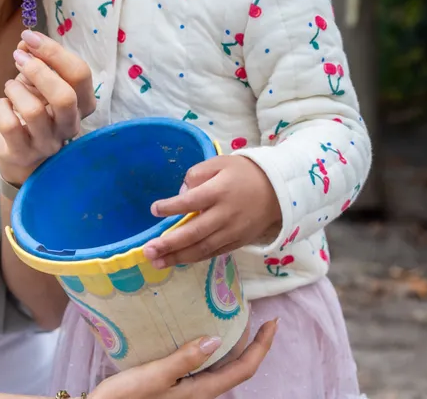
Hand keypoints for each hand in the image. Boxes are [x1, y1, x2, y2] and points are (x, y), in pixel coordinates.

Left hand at [0, 30, 94, 185]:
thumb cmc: (35, 107)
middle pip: (64, 96)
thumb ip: (36, 60)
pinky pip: (9, 125)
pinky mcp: (23, 153)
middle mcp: (70, 126)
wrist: (21, 150)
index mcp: (83, 104)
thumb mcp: (39, 81)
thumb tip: (26, 41)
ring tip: (10, 87)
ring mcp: (47, 143)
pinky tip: (3, 106)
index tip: (30, 36)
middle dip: (38, 70)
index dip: (54, 51)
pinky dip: (0, 107)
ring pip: (33, 111)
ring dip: (15, 89)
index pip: (80, 74)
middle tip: (19, 57)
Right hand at [90, 319, 277, 398]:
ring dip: (231, 343)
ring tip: (229, 316)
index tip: (272, 322)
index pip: (244, 368)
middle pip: (237, 367)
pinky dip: (210, 348)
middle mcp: (200, 392)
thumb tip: (217, 339)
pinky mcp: (176, 386)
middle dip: (251, 341)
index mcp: (202, 391)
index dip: (263, 346)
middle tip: (252, 312)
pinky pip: (203, 365)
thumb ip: (186, 357)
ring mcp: (189, 390)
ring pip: (221, 366)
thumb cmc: (127, 398)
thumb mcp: (155, 374)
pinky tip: (198, 333)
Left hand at [141, 156, 281, 268]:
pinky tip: (178, 260)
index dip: (171, 207)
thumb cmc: (244, 173)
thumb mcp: (220, 163)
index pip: (191, 202)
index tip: (154, 210)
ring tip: (157, 262)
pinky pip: (213, 253)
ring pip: (202, 248)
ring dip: (178, 257)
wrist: (279, 190)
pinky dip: (195, 258)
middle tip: (148, 251)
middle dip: (169, 244)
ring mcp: (232, 231)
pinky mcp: (237, 242)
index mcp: (219, 191)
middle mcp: (225, 215)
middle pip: (194, 232)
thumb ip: (197, 174)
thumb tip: (181, 193)